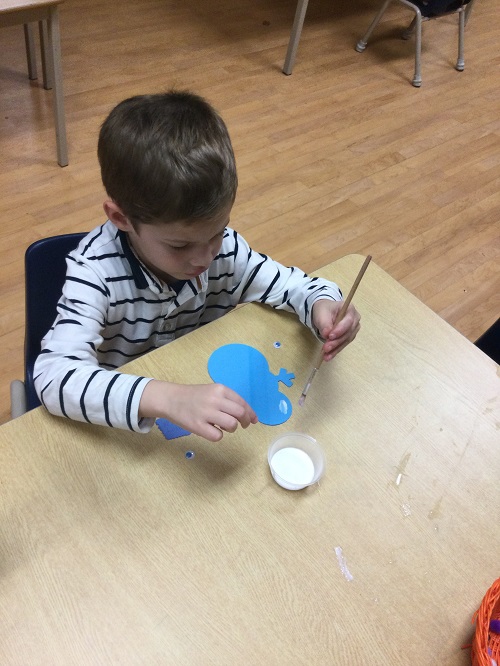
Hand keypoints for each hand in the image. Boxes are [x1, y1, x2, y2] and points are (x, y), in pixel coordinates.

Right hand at [139, 380, 257, 441]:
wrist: (171, 399)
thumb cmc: (193, 396)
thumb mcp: (212, 391)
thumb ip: (227, 399)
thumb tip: (247, 414)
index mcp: (220, 389)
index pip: (242, 402)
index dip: (251, 413)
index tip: (254, 420)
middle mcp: (215, 400)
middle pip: (240, 414)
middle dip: (245, 422)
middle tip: (243, 426)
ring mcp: (206, 413)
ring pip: (232, 425)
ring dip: (231, 428)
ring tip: (222, 426)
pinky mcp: (198, 426)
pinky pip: (218, 436)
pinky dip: (218, 435)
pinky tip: (210, 430)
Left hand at [312, 299, 360, 361]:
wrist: (324, 313)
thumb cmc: (324, 310)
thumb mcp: (321, 314)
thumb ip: (325, 324)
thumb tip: (327, 334)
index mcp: (350, 309)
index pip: (348, 321)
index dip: (340, 330)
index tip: (330, 336)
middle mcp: (355, 319)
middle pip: (348, 333)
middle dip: (336, 342)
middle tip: (326, 348)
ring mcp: (353, 329)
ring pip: (346, 340)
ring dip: (336, 348)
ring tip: (326, 355)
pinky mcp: (349, 337)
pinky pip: (343, 344)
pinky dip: (335, 350)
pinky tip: (328, 356)